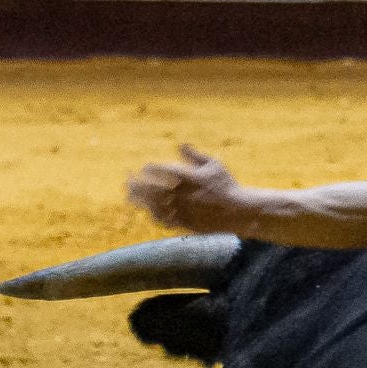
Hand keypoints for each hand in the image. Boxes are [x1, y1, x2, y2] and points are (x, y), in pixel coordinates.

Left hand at [127, 144, 251, 233]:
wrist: (238, 210)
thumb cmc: (227, 185)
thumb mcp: (214, 165)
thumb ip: (195, 155)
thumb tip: (180, 144)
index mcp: (188, 177)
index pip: (161, 170)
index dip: (150, 168)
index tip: (145, 167)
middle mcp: (182, 193)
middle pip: (152, 188)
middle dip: (138, 184)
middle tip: (127, 182)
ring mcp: (182, 209)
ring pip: (155, 205)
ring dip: (140, 201)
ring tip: (130, 197)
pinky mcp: (185, 223)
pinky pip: (165, 220)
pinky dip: (154, 215)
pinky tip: (149, 212)